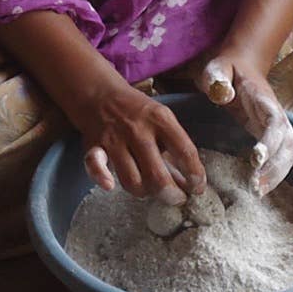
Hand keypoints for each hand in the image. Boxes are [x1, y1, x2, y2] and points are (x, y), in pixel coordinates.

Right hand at [78, 77, 205, 201]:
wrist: (100, 93)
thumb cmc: (137, 111)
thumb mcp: (161, 119)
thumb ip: (175, 148)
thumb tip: (190, 184)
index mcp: (160, 118)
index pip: (185, 151)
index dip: (195, 175)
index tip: (197, 188)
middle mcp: (137, 129)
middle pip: (158, 175)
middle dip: (171, 195)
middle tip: (176, 198)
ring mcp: (114, 138)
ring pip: (132, 181)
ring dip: (144, 192)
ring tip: (151, 189)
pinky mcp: (95, 146)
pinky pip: (95, 166)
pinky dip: (102, 178)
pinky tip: (110, 185)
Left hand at [198, 52, 292, 194]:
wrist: (241, 65)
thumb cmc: (226, 68)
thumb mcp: (217, 67)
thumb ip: (218, 78)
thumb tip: (225, 95)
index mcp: (264, 98)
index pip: (273, 121)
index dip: (270, 140)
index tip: (257, 158)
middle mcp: (276, 114)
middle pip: (287, 143)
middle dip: (275, 166)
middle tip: (256, 186)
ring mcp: (277, 125)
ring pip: (289, 153)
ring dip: (278, 174)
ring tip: (259, 191)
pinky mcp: (272, 135)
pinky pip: (281, 157)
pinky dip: (276, 173)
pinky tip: (261, 187)